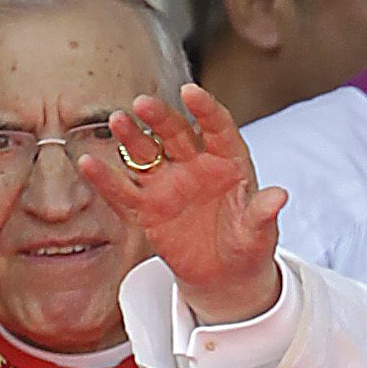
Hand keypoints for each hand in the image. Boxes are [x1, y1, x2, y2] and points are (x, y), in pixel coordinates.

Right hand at [76, 84, 285, 324]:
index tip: (191, 91)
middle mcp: (194, 165)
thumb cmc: (247, 244)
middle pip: (175, 133)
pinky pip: (124, 191)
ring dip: (131, 137)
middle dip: (160, 117)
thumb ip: (263, 213)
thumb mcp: (260, 233)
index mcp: (228, 162)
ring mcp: (169, 184)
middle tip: (143, 104)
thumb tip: (279, 196)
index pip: (217, 128)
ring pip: (146, 154)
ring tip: (117, 121)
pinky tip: (87, 163)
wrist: (226, 275)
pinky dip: (106, 179)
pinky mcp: (147, 208)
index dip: (205, 109)